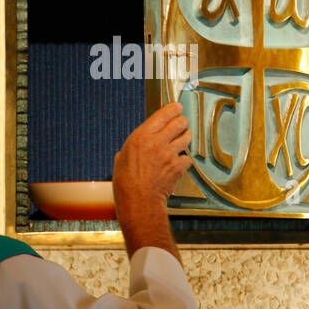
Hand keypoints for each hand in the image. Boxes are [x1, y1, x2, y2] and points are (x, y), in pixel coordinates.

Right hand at [112, 103, 191, 261]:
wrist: (138, 201)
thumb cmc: (126, 182)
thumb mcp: (121, 158)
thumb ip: (132, 147)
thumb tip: (136, 145)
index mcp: (141, 136)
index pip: (162, 114)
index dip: (173, 109)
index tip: (177, 107)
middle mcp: (157, 142)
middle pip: (179, 122)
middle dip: (182, 121)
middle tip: (182, 123)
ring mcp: (169, 154)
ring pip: (186, 137)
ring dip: (186, 137)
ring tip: (183, 139)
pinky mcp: (178, 166)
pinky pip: (187, 158)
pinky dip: (184, 159)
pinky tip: (179, 162)